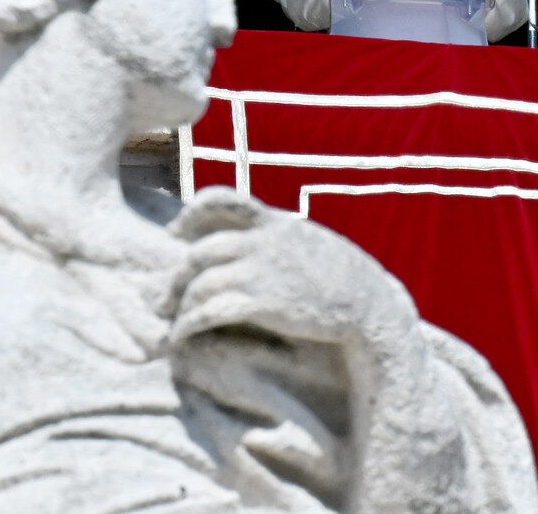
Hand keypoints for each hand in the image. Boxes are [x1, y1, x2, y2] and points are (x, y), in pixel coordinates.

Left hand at [170, 209, 417, 364]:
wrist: (371, 307)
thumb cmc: (346, 280)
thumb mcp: (314, 242)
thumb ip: (283, 235)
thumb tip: (265, 231)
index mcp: (277, 223)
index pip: (223, 199)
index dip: (192, 214)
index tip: (177, 233)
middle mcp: (264, 242)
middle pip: (199, 251)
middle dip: (177, 276)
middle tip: (167, 297)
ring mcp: (261, 271)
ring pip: (199, 283)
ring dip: (180, 307)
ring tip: (175, 324)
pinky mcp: (260, 303)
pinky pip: (208, 311)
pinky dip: (188, 326)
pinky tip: (184, 338)